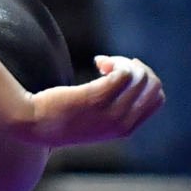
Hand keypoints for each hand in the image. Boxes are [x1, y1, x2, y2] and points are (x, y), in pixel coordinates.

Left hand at [20, 56, 164, 147]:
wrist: (33, 123)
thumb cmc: (61, 118)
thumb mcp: (94, 120)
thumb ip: (114, 108)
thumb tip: (129, 77)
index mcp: (125, 130)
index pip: (157, 99)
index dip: (145, 81)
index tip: (123, 75)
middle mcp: (121, 123)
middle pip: (153, 86)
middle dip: (139, 69)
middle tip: (114, 66)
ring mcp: (109, 112)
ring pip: (140, 78)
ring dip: (125, 63)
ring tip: (103, 63)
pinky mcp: (95, 98)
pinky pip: (123, 73)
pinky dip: (115, 62)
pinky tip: (98, 61)